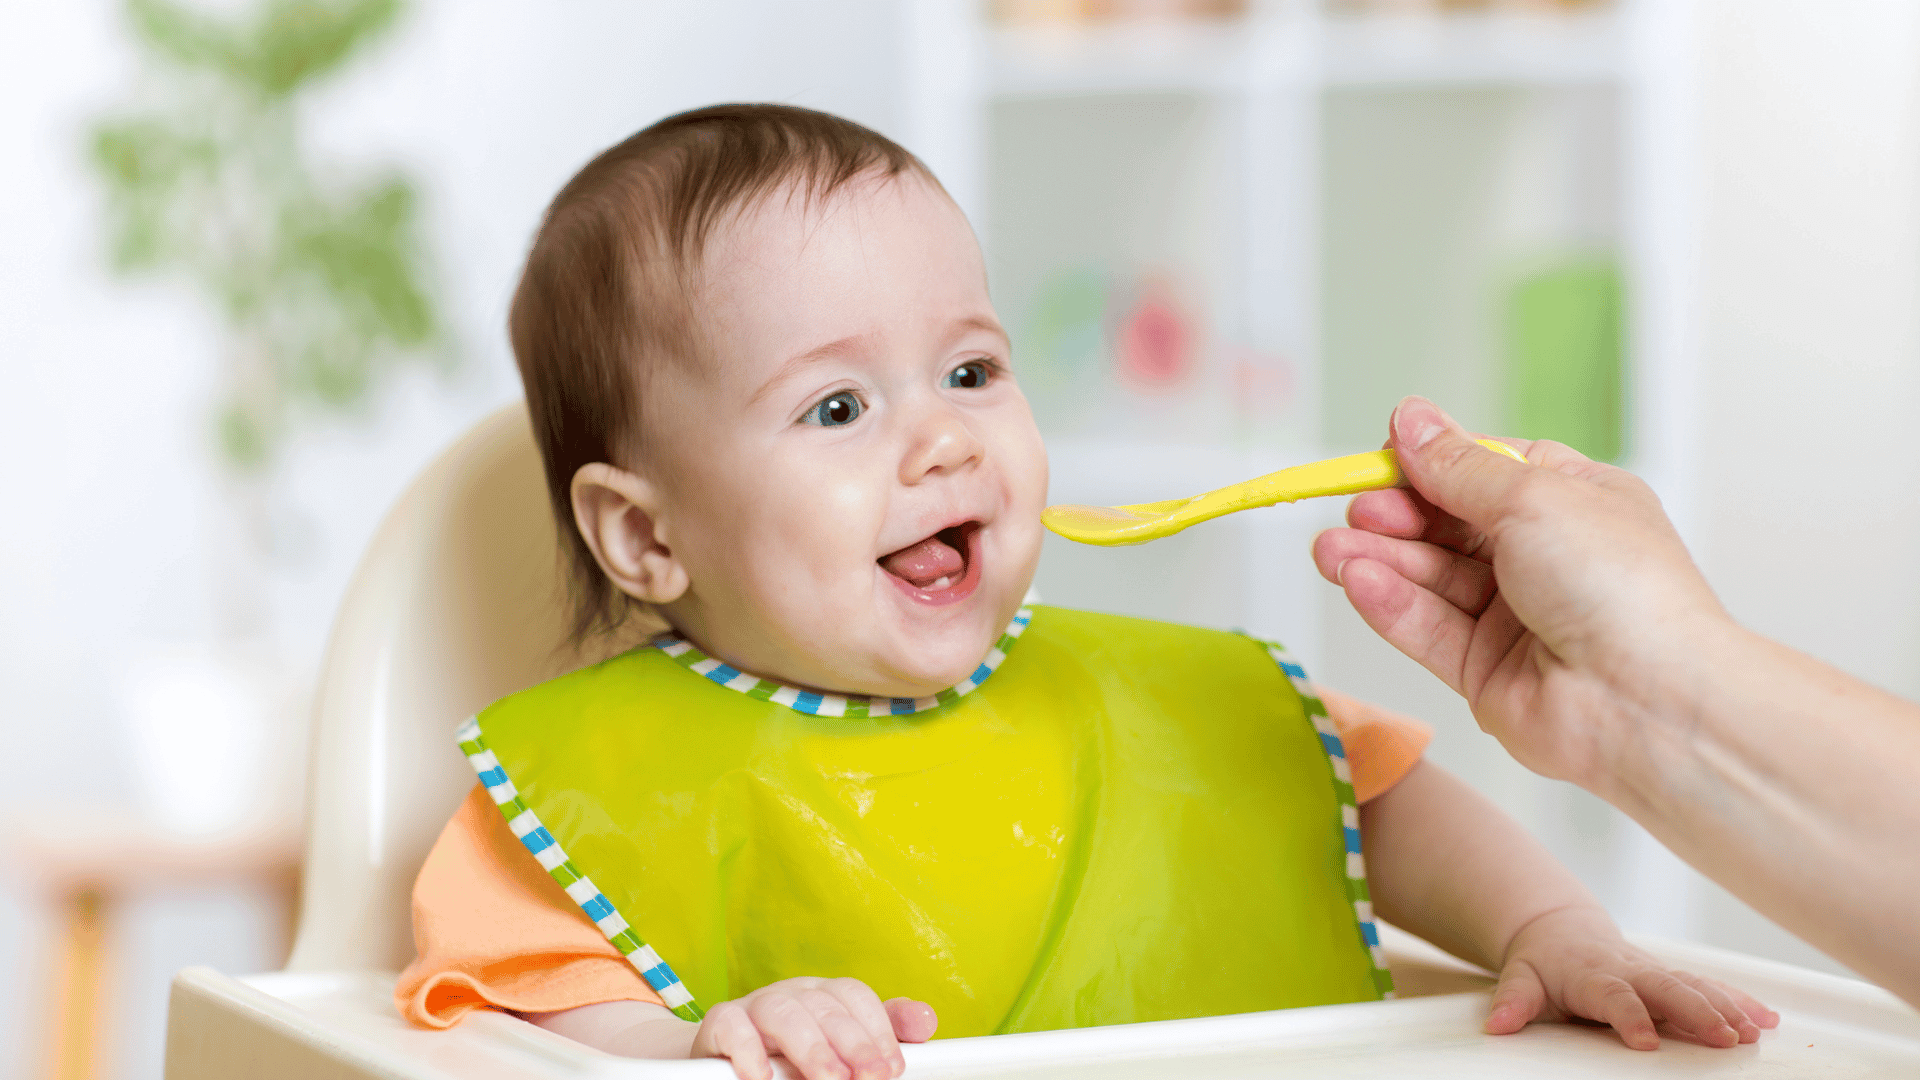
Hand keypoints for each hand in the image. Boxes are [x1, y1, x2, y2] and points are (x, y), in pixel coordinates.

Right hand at [690, 976, 937, 1079]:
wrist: (725, 1057)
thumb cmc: (792, 1055)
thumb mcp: (839, 1045)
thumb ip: (879, 1033)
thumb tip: (926, 1021)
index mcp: (824, 994)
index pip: (856, 996)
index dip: (878, 1029)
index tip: (892, 1067)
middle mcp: (793, 992)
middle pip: (826, 1006)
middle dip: (853, 1044)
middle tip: (870, 1078)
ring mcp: (755, 1004)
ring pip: (783, 1012)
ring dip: (810, 1048)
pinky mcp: (720, 1022)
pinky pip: (733, 1027)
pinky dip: (748, 1050)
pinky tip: (762, 1076)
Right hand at [1310, 396, 1733, 789]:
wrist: (1647, 701)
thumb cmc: (1619, 586)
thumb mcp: (1532, 498)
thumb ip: (1457, 467)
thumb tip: (1410, 419)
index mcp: (1575, 503)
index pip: (1485, 471)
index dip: (1431, 464)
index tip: (1381, 456)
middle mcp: (1545, 558)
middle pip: (1448, 526)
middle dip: (1396, 516)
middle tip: (1355, 509)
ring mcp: (1515, 618)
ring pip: (1430, 579)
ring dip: (1378, 560)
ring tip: (1328, 549)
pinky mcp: (1485, 671)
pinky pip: (1427, 629)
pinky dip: (1390, 604)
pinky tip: (1357, 581)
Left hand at [1487, 906, 1777, 1049]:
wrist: (1560, 930)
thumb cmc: (1542, 962)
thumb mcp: (1519, 978)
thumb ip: (1513, 1001)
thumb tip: (1498, 1025)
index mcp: (1593, 974)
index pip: (1614, 996)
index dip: (1630, 1016)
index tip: (1645, 1042)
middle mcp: (1630, 969)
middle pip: (1667, 988)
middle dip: (1698, 1012)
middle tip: (1725, 1038)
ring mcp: (1655, 971)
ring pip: (1696, 986)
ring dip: (1728, 1007)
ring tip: (1755, 1032)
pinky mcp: (1672, 976)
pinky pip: (1711, 986)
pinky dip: (1741, 1000)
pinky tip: (1770, 1019)